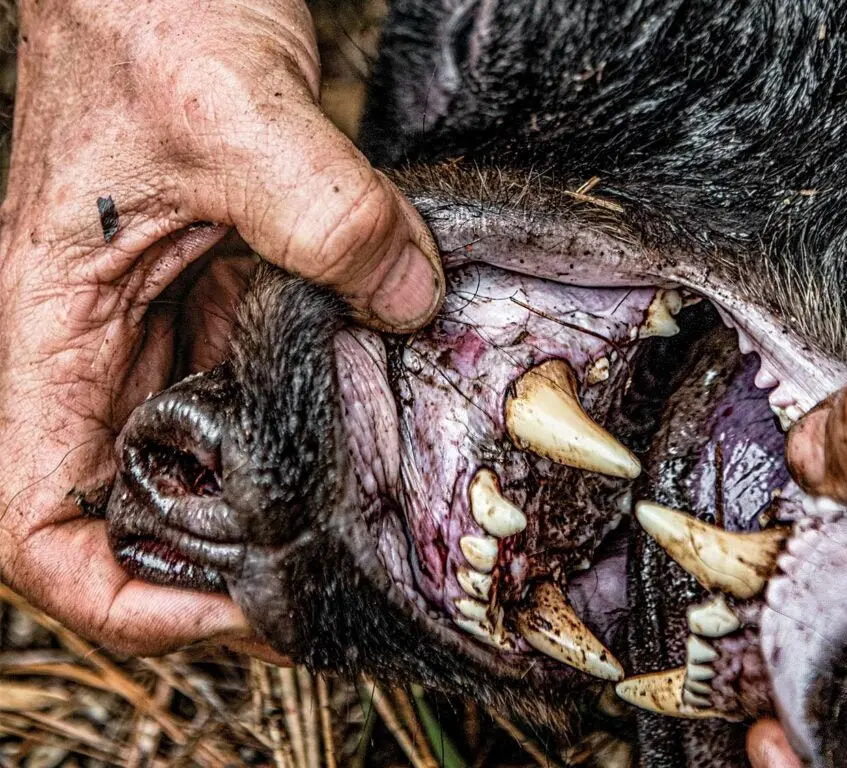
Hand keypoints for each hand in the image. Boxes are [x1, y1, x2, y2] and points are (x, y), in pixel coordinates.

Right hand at [0, 0, 442, 657]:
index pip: (33, 522)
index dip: (116, 594)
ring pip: (202, 459)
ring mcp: (161, 326)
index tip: (227, 607)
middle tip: (322, 581)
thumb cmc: (149, 17)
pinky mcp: (218, 294)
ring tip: (361, 522)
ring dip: (273, 502)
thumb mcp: (240, 117)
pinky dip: (309, 417)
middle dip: (216, 568)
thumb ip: (328, 217)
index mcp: (51, 331)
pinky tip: (372, 418)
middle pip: (131, 514)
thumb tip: (411, 304)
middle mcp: (99, 349)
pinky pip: (256, 385)